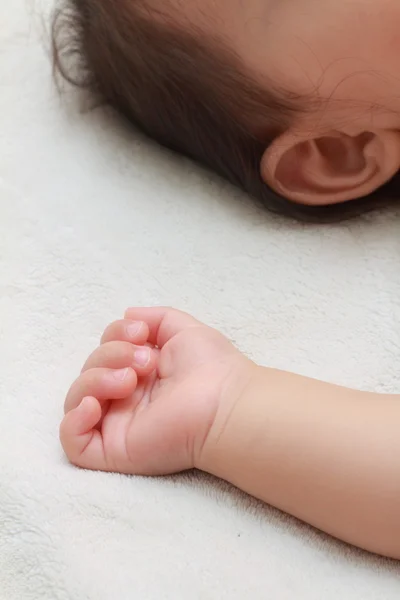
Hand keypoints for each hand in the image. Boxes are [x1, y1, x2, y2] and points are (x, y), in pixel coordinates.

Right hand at [61, 307, 251, 475]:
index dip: (114, 335)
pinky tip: (94, 405)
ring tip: (129, 381)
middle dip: (109, 356)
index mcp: (139, 373)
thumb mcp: (182, 329)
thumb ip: (155, 318)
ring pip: (76, 399)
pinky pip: (72, 442)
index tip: (141, 335)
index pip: (104, 350)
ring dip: (95, 380)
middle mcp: (126, 398)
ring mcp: (118, 425)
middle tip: (146, 363)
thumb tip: (128, 316)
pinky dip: (73, 421)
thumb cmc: (213, 368)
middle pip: (88, 370)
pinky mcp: (114, 450)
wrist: (226, 404)